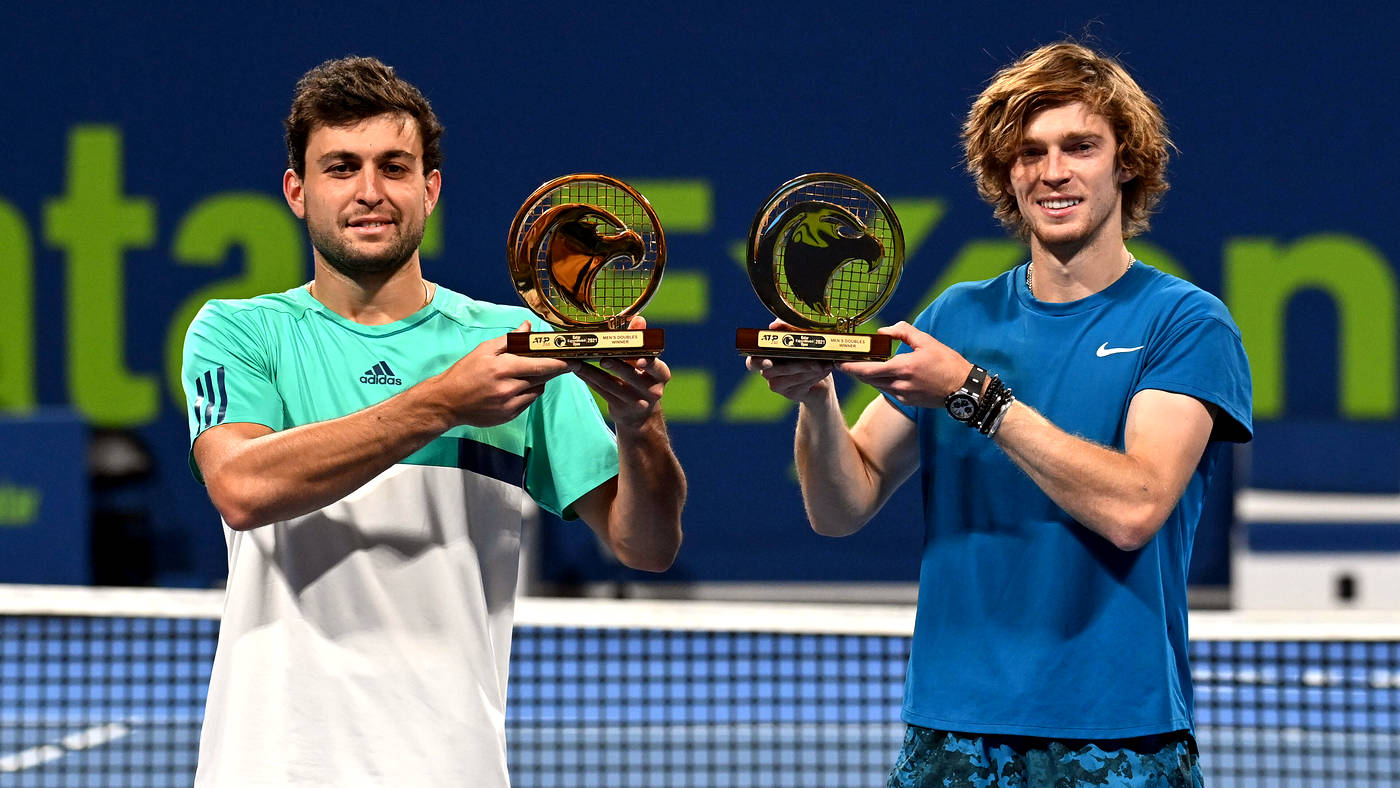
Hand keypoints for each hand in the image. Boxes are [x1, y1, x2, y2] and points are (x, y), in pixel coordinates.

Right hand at [437, 322, 578, 426]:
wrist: (447, 402)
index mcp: (503, 368)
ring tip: (525, 375)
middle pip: (542, 378)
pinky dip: (527, 394)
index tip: (573, 360)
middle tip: (559, 363)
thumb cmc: (465, 373)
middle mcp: (508, 388)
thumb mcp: (484, 350)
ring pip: (536, 391)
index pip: (540, 365)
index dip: (560, 363)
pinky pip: (527, 403)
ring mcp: (509, 404)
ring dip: (537, 381)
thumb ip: (509, 340)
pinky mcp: (508, 416)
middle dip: (552, 370)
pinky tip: (515, 388)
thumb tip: (527, 327)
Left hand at [573, 315, 669, 428]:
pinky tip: (578, 370)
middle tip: (604, 358)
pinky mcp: (619, 408)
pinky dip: (589, 379)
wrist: (640, 413)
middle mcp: (652, 390)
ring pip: (611, 384)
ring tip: (579, 361)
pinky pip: (601, 391)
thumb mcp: (644, 361)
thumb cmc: (642, 378)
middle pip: (631, 376)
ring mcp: (635, 402)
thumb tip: (639, 319)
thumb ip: (640, 340)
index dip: (648, 364)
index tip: (638, 359)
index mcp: (661, 375)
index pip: (656, 367)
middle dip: (617, 366)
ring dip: (593, 372)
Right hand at [743, 320, 834, 406]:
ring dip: (812, 369)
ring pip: (793, 376)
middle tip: (815, 362)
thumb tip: (773, 326)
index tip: (769, 363)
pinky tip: (824, 369)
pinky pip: (802, 384)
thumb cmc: (805, 352)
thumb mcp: (797, 334)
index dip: (758, 363)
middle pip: (776, 370)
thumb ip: (784, 326)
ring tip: (825, 363)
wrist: (820, 376)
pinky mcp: (791, 394)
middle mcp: (767, 373)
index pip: (752, 362)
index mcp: (765, 357)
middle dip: (797, 364)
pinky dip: (816, 375)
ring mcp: (778, 385)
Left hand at [838, 321, 970, 408]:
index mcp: (903, 368)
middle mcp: (899, 384)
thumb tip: (884, 331)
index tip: (839, 363)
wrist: (964, 389)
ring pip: (877, 386)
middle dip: (856, 371)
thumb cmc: (947, 364)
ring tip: (862, 366)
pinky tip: (882, 375)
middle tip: (847, 362)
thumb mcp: (927, 341)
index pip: (868, 370)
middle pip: (868, 379)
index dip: (851, 368)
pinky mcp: (907, 402)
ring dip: (868, 377)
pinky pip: (888, 391)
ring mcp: (903, 395)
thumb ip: (903, 332)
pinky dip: (881, 382)